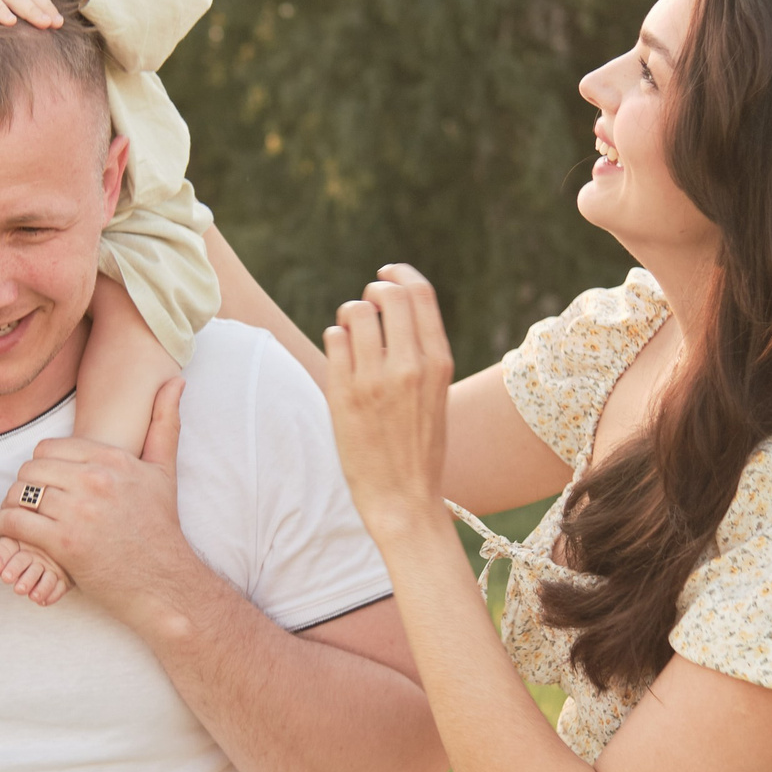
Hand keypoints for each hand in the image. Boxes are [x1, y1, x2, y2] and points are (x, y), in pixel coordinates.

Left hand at [0, 380, 202, 629]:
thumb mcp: (165, 470)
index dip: (41, 467)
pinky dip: (4, 527)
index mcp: (112, 459)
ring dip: (10, 507)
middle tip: (28, 504)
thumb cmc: (161, 527)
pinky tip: (11, 534)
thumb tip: (176, 380)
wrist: (164, 581)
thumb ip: (164, 422)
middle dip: (23, 487)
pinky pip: (14, 522)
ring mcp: (78, 511)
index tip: (46, 485)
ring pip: (18, 494)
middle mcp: (94, 480)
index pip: (49, 449)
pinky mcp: (63, 543)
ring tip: (17, 519)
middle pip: (30, 470)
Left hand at [321, 265, 456, 545]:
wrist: (404, 497)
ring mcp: (374, 379)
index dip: (400, 274)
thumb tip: (395, 306)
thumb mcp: (436, 393)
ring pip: (353, 312)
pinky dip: (335, 340)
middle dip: (372, 292)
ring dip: (349, 316)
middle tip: (366, 307)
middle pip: (386, 295)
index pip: (420, 294)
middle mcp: (409, 365)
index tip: (386, 274)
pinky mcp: (344, 393)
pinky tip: (342, 359)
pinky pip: (333, 338)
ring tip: (352, 337)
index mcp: (439, 362)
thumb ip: (421, 352)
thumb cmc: (420, 446)